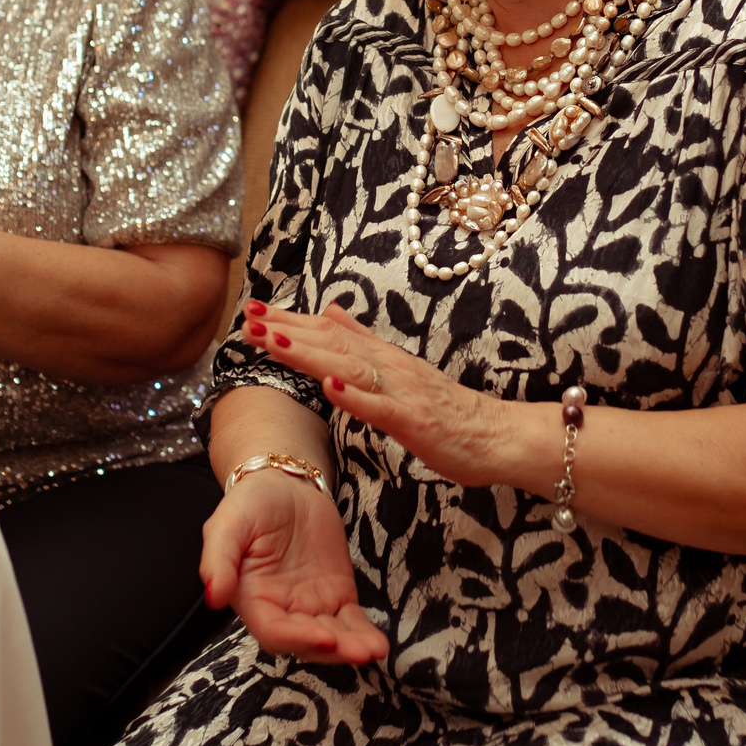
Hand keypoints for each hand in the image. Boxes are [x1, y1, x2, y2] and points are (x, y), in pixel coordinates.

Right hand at [200, 467, 387, 664]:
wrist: (284, 485)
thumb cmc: (249, 504)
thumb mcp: (227, 524)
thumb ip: (218, 559)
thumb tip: (213, 595)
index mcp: (252, 599)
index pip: (273, 631)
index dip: (297, 638)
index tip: (324, 636)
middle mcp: (281, 610)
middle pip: (306, 642)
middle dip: (332, 649)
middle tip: (357, 650)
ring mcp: (311, 605)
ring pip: (332, 636)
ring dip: (352, 647)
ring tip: (373, 650)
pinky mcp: (336, 595)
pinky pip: (351, 621)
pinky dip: (364, 633)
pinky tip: (379, 644)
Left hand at [240, 300, 528, 489]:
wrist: (498, 435)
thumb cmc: (448, 410)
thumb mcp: (399, 369)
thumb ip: (363, 341)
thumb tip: (329, 310)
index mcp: (381, 358)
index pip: (329, 333)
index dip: (290, 321)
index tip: (251, 310)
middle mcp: (388, 367)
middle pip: (332, 344)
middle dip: (287, 331)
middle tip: (247, 318)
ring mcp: (402, 392)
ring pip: (349, 369)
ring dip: (310, 354)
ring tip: (274, 341)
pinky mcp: (416, 420)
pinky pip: (382, 408)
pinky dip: (355, 397)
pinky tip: (328, 387)